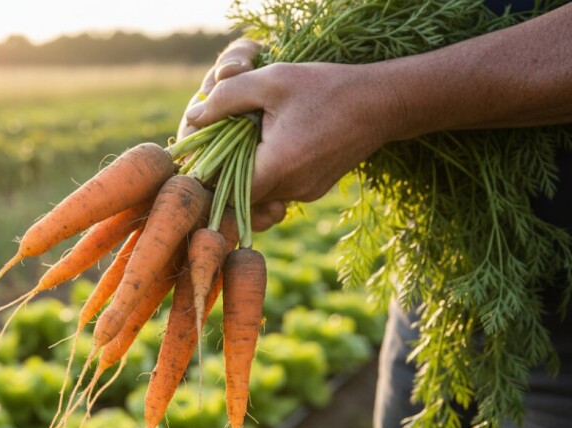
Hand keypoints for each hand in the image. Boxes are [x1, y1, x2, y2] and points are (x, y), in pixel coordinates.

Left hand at [183, 49, 401, 230]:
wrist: (382, 103)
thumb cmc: (326, 87)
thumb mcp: (272, 80)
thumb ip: (228, 97)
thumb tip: (194, 117)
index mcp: (278, 167)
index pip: (225, 191)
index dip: (207, 175)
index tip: (199, 153)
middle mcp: (291, 189)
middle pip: (238, 197)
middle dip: (222, 174)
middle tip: (213, 147)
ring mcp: (304, 193)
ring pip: (257, 195)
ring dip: (244, 173)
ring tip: (241, 143)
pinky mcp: (313, 190)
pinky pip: (277, 189)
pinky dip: (265, 173)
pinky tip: (266, 146)